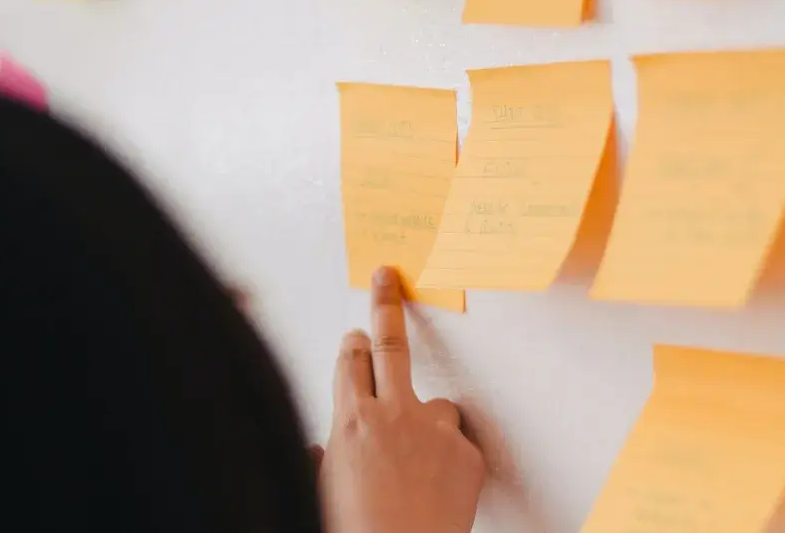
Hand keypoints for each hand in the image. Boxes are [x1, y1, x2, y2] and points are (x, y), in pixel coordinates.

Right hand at [320, 267, 483, 532]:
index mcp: (351, 423)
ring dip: (429, 423)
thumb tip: (318, 451)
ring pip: (437, 405)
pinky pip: (458, 446)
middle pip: (389, 344)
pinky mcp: (467, 452)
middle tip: (388, 277)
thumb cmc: (357, 532)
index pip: (349, 362)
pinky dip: (450, 461)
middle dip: (386, 306)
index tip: (354, 333)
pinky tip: (439, 491)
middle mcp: (393, 415)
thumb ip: (325, 461)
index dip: (350, 345)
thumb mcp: (322, 493)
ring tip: (420, 466)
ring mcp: (435, 430)